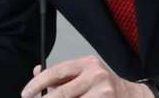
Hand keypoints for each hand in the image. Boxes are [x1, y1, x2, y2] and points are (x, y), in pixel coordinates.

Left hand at [21, 56, 152, 97]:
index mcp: (87, 64)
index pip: (56, 72)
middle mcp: (96, 76)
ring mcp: (103, 93)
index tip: (26, 94)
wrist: (131, 96)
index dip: (38, 83)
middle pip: (62, 94)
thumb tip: (37, 71)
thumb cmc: (103, 86)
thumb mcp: (83, 74)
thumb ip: (61, 75)